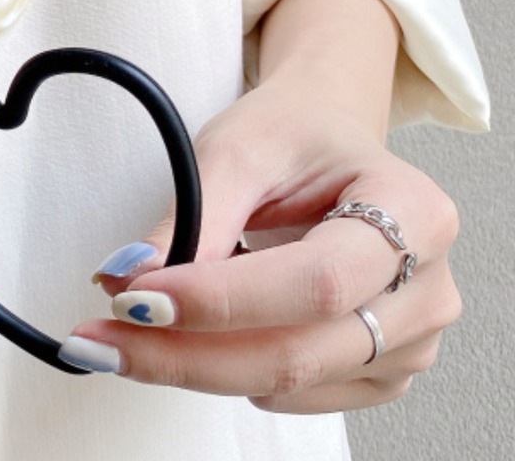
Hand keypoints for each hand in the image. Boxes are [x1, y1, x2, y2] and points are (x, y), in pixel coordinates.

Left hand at [63, 0, 462, 412]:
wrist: (325, 141)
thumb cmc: (291, 135)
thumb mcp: (238, 147)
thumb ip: (192, 215)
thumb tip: (129, 280)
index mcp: (413, 211)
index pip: (315, 282)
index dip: (221, 301)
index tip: (135, 300)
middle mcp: (427, 288)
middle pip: (302, 350)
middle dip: (188, 352)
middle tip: (100, 340)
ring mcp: (413, 340)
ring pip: (290, 381)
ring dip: (195, 364)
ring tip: (127, 329)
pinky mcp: (380, 373)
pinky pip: (295, 394)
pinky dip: (228, 369)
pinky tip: (191, 331)